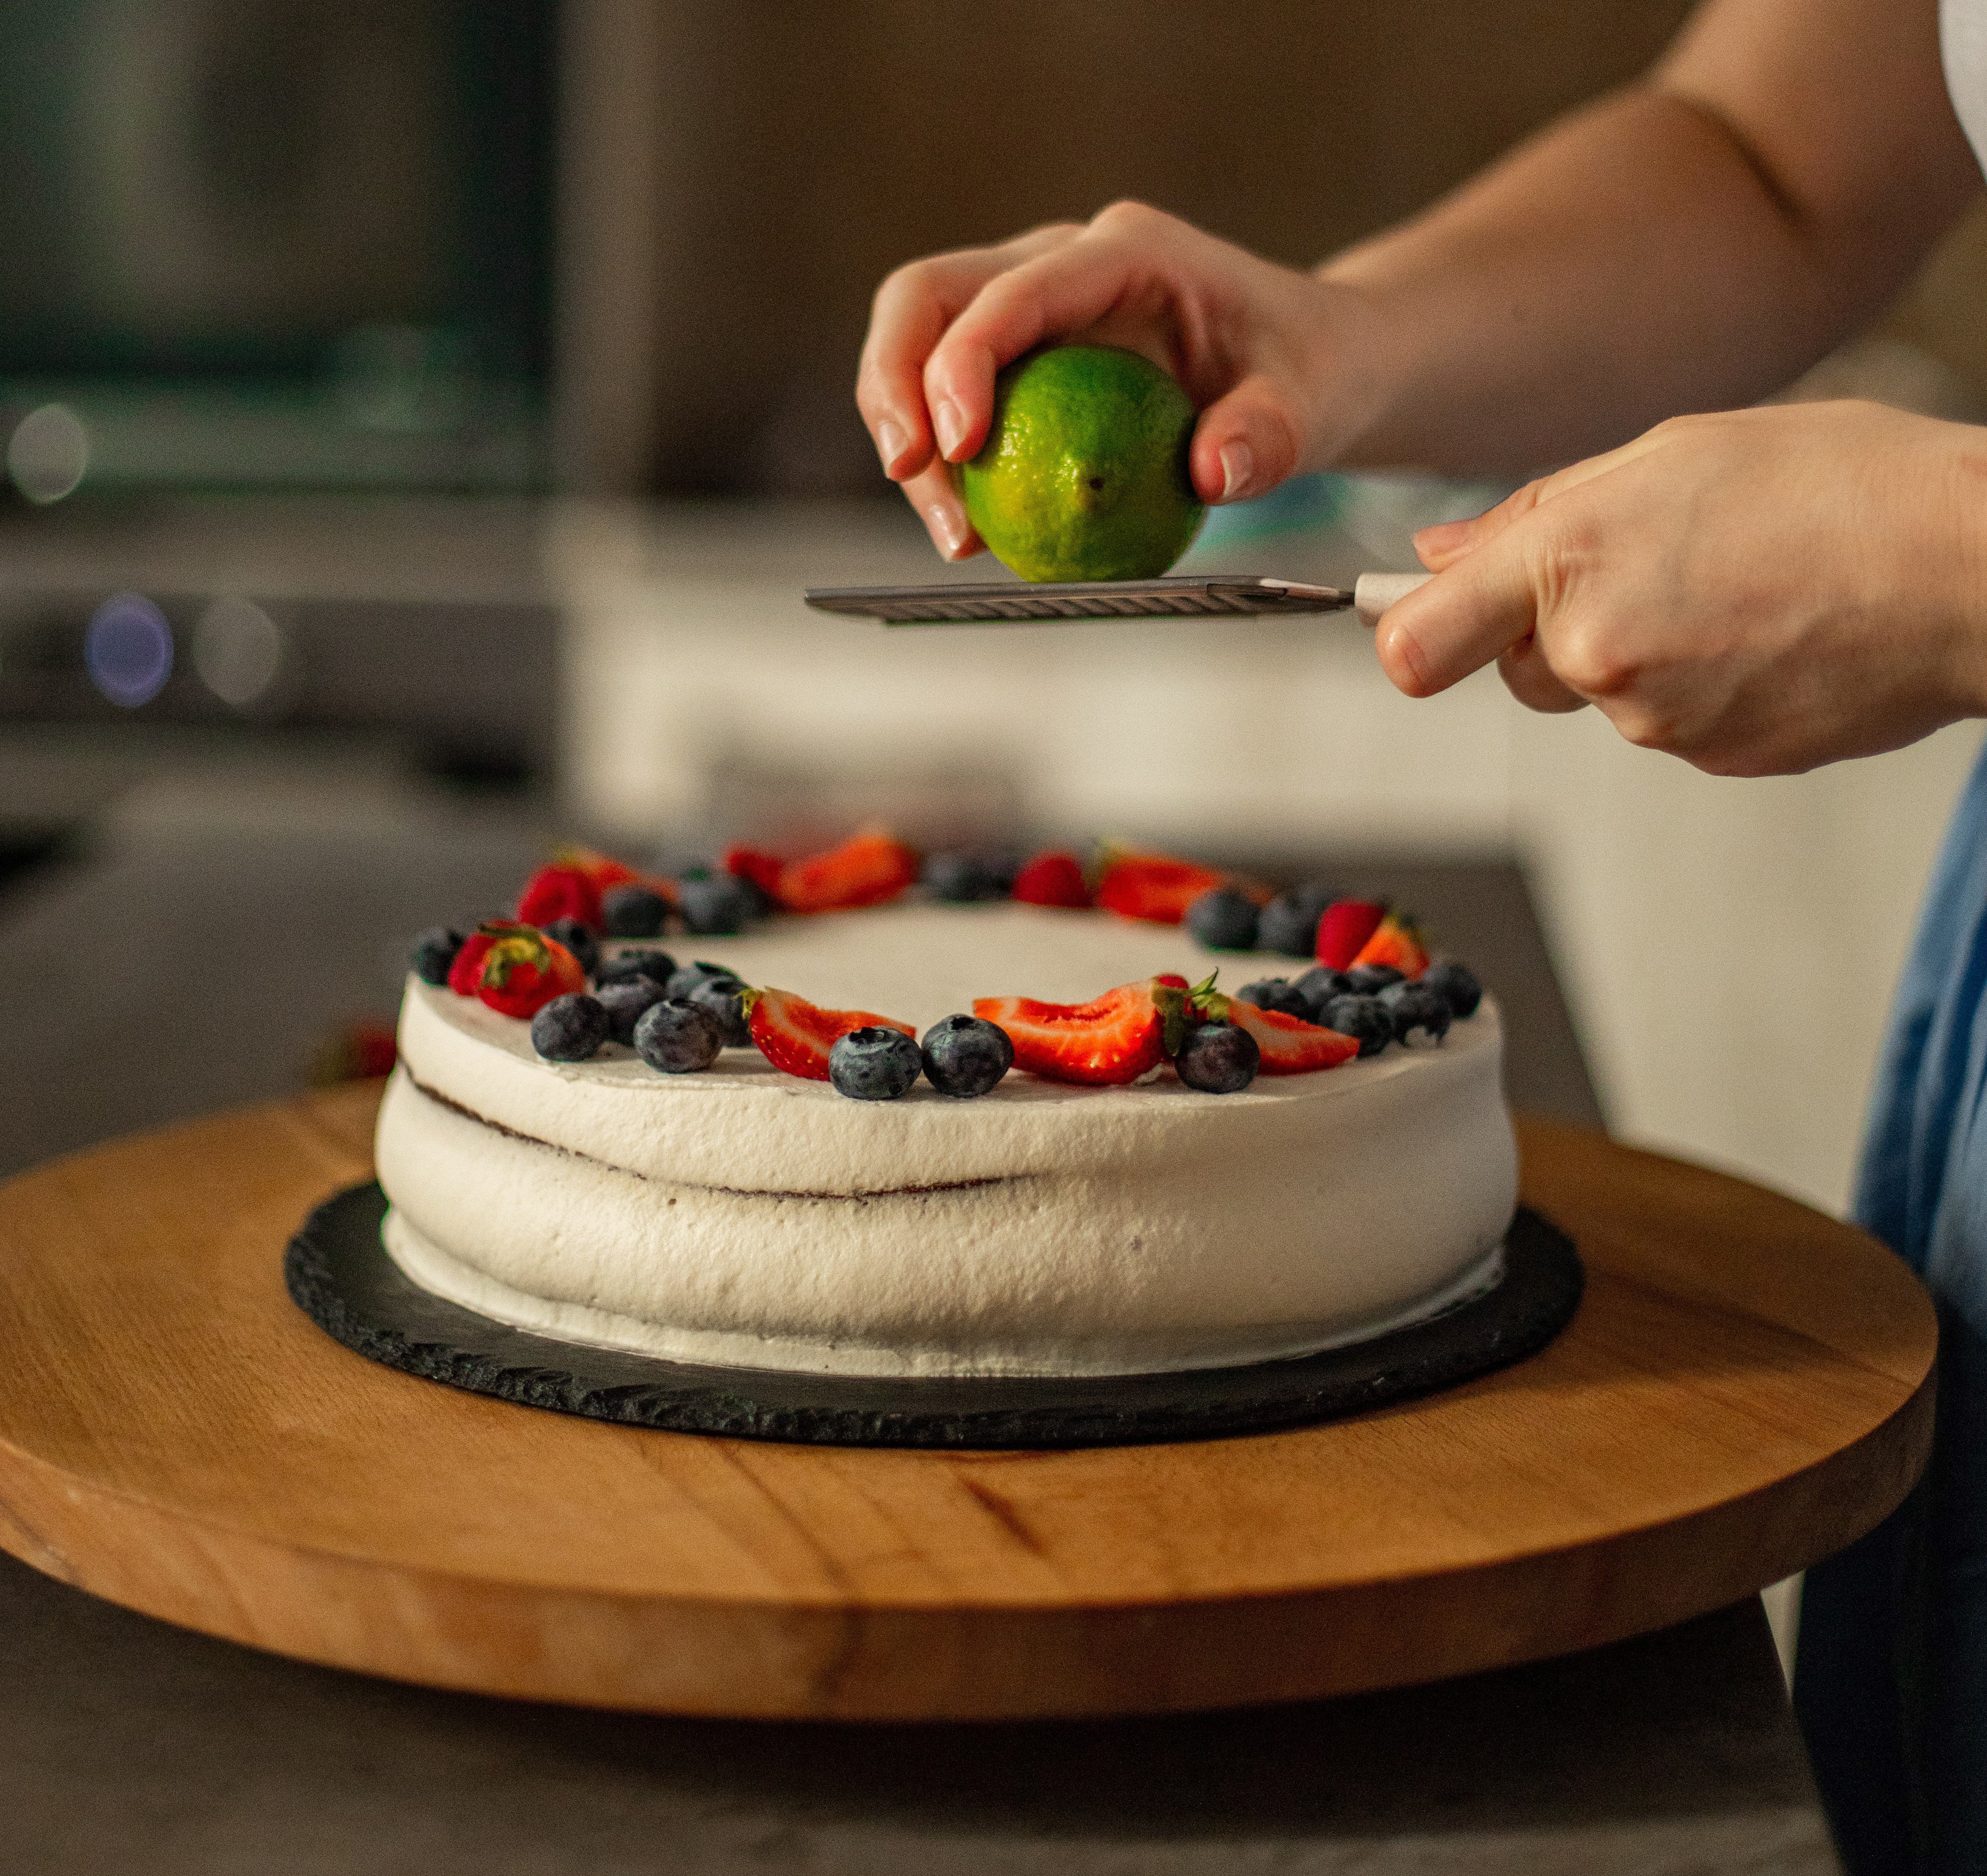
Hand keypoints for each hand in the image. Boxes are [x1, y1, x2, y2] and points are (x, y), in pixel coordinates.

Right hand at [855, 202, 1362, 559]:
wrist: (1309, 365)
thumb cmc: (1309, 371)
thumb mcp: (1312, 405)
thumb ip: (1270, 436)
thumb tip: (1212, 472)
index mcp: (1125, 253)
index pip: (1013, 289)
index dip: (966, 360)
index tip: (961, 446)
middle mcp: (1060, 263)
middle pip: (927, 298)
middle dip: (894, 384)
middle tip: (911, 475)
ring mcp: (1030, 310)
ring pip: (919, 349)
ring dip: (912, 440)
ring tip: (958, 537)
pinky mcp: (1018, 361)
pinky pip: (949, 403)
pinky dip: (943, 468)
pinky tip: (975, 533)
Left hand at [1373, 400, 1986, 774]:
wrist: (1975, 567)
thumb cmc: (1842, 485)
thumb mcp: (1672, 453)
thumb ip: (1534, 513)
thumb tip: (1436, 555)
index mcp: (1570, 563)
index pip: (1416, 644)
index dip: (1411, 634)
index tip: (1420, 621)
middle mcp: (1598, 656)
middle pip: (1520, 664)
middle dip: (1563, 623)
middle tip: (1663, 560)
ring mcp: (1655, 720)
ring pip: (1601, 691)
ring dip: (1643, 647)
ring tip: (1740, 586)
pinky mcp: (1712, 758)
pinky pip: (1670, 720)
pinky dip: (1703, 682)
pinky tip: (1770, 630)